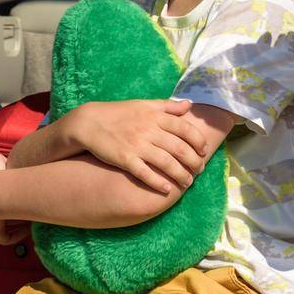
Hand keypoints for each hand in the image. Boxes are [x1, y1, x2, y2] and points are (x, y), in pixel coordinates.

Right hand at [69, 98, 207, 195]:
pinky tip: (167, 190)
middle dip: (193, 162)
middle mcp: (149, 131)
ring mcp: (137, 145)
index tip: (204, 151)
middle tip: (200, 171)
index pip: (185, 129)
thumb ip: (168, 106)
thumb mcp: (144, 104)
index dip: (198, 141)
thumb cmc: (119, 113)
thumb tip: (189, 105)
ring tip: (187, 183)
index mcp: (155, 116)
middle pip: (179, 149)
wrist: (89, 122)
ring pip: (166, 163)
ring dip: (180, 175)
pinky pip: (145, 173)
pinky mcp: (125, 159)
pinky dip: (158, 182)